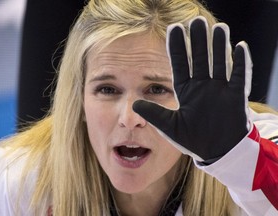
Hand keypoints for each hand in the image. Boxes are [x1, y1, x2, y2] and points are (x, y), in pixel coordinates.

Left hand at [133, 16, 252, 161]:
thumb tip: (133, 103)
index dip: (178, 47)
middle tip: (197, 21)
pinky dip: (240, 63)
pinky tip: (239, 47)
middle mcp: (202, 87)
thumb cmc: (192, 140)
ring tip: (218, 27)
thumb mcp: (169, 126)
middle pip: (200, 58)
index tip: (175, 28)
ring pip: (218, 63)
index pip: (180, 64)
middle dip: (198, 41)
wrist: (215, 152)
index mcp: (186, 91)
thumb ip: (153, 113)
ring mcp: (219, 90)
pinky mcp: (235, 97)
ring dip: (218, 46)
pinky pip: (239, 76)